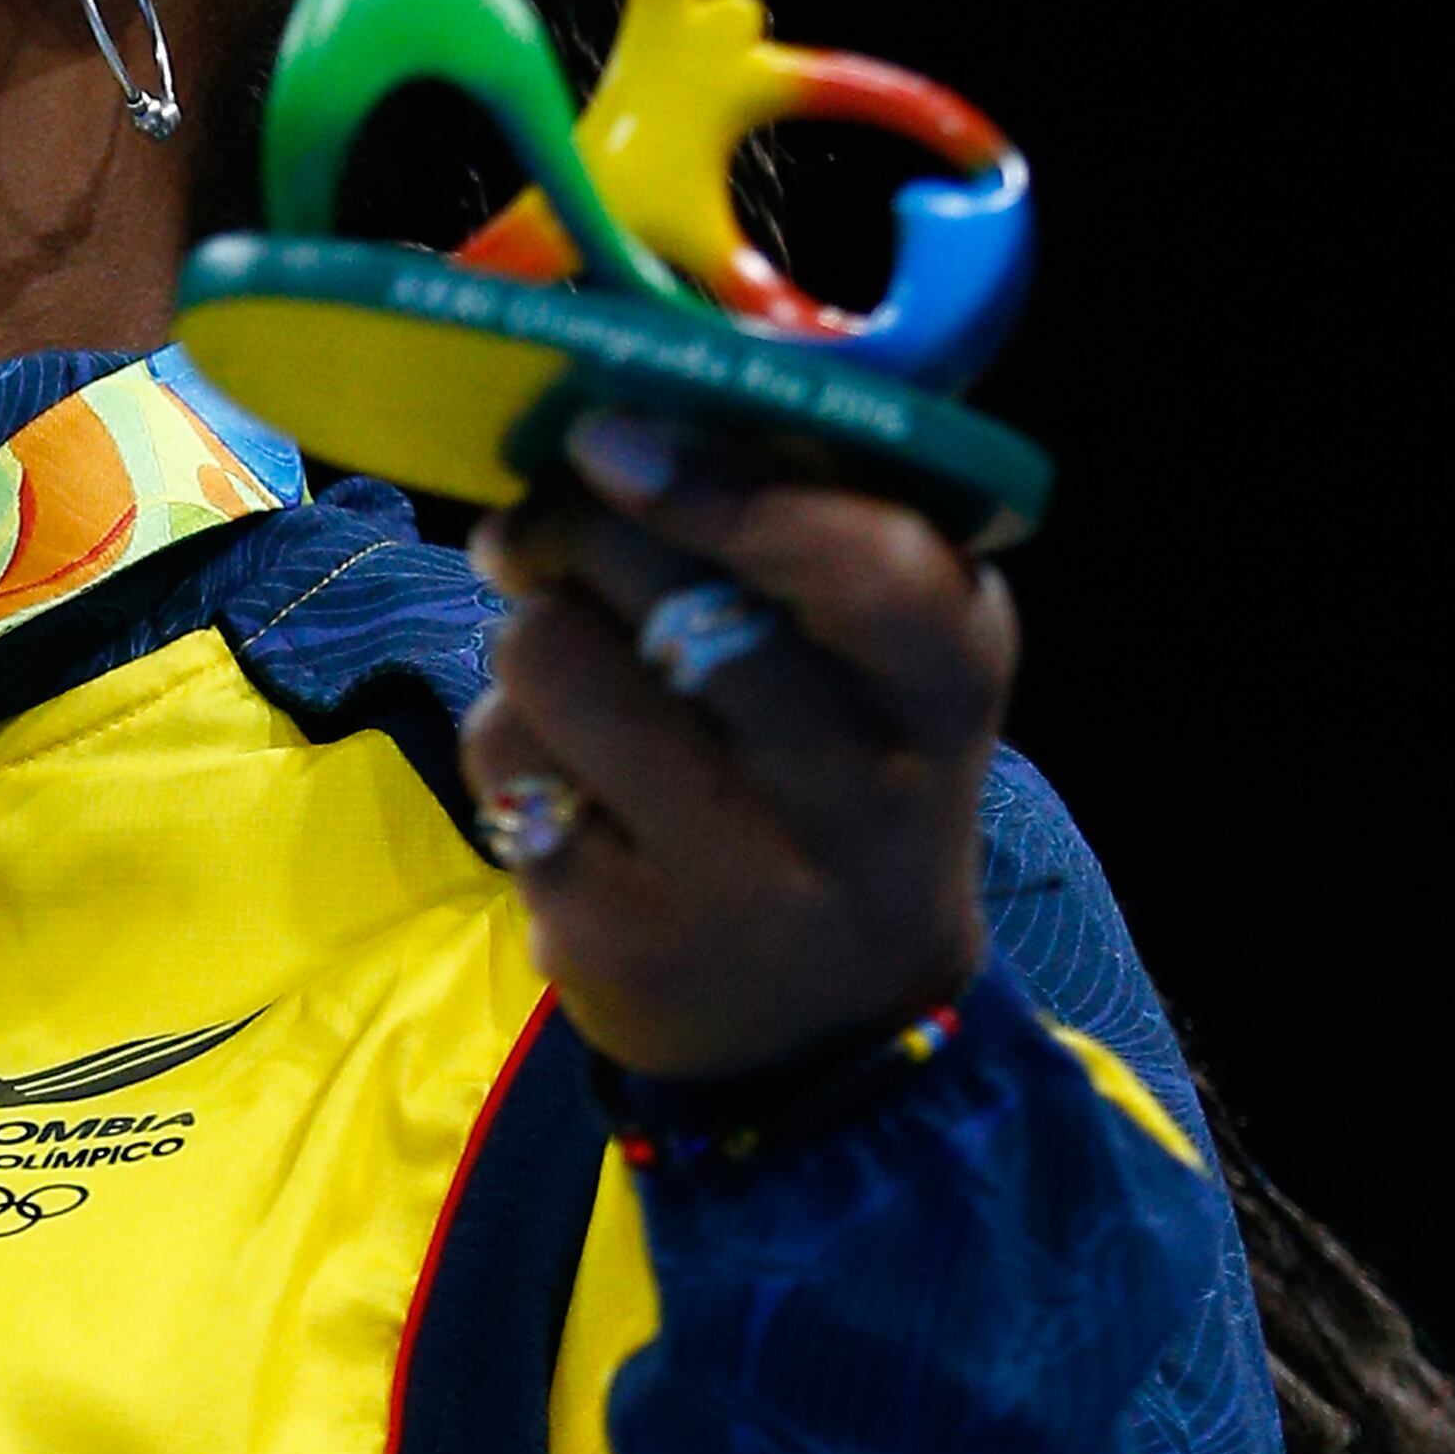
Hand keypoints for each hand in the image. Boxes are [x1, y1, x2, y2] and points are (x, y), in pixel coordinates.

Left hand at [461, 415, 1011, 1081]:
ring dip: (532, 632)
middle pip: (672, 593)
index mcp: (948, 688)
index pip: (870, 569)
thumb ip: (792, 530)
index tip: (612, 439)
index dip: (729, 490)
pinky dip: (507, 739)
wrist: (824, 1028)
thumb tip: (607, 425)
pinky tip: (561, 776)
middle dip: (579, 528)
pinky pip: (506, 762)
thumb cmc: (833, 784)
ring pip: (557, 659)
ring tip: (568, 665)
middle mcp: (866, 796)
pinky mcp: (624, 939)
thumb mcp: (877, 668)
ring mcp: (744, 882)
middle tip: (546, 528)